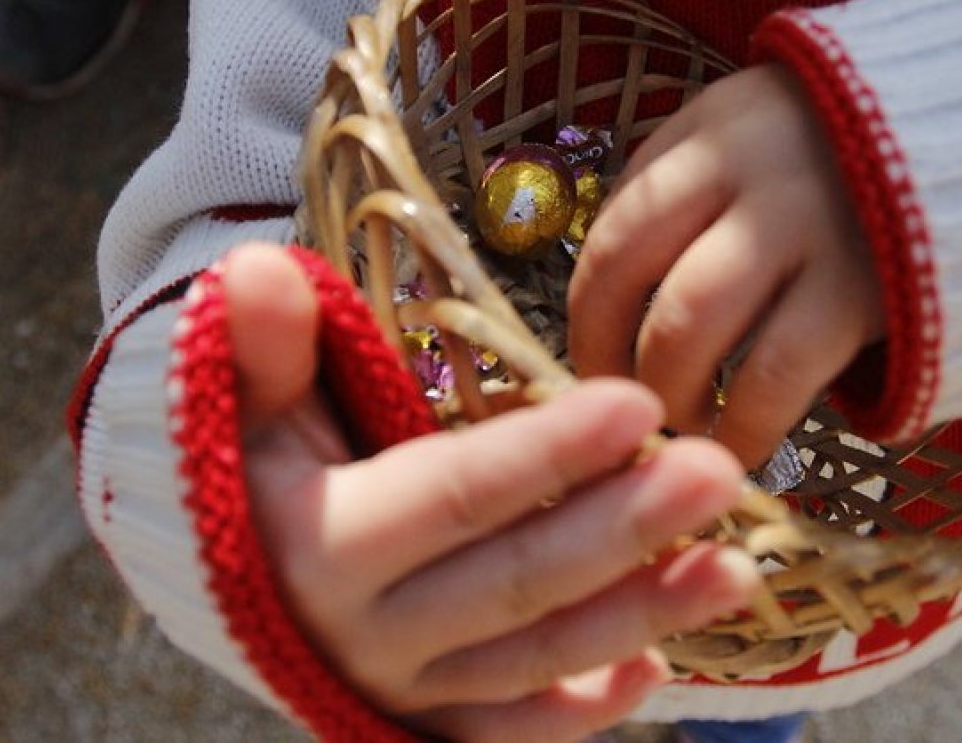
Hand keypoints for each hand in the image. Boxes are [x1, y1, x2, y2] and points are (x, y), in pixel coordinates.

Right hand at [224, 243, 759, 741]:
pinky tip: (658, 668)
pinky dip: (583, 710)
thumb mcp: (246, 404)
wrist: (225, 583)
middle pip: (516, 582)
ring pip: (535, 661)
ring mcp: (405, 689)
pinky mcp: (431, 724)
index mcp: (322, 546)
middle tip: (718, 473)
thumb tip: (257, 266)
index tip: (637, 404)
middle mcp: (367, 633)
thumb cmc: (254, 473)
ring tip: (736, 568)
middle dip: (624, 531)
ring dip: (639, 617)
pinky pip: (512, 732)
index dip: (545, 455)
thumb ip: (261, 347)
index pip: (453, 496)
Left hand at [568, 65, 884, 468]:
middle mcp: (746, 166)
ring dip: (670, 397)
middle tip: (626, 413)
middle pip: (631, 277)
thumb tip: (623, 299)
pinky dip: (745, 425)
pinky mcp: (863, 287)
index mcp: (714, 128)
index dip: (588, 314)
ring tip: (685, 431)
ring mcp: (804, 223)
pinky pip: (773, 376)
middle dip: (612, 362)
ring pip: (688, 328)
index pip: (615, 228)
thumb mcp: (775, 138)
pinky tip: (746, 445)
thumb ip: (704, 192)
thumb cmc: (874, 161)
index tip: (589, 365)